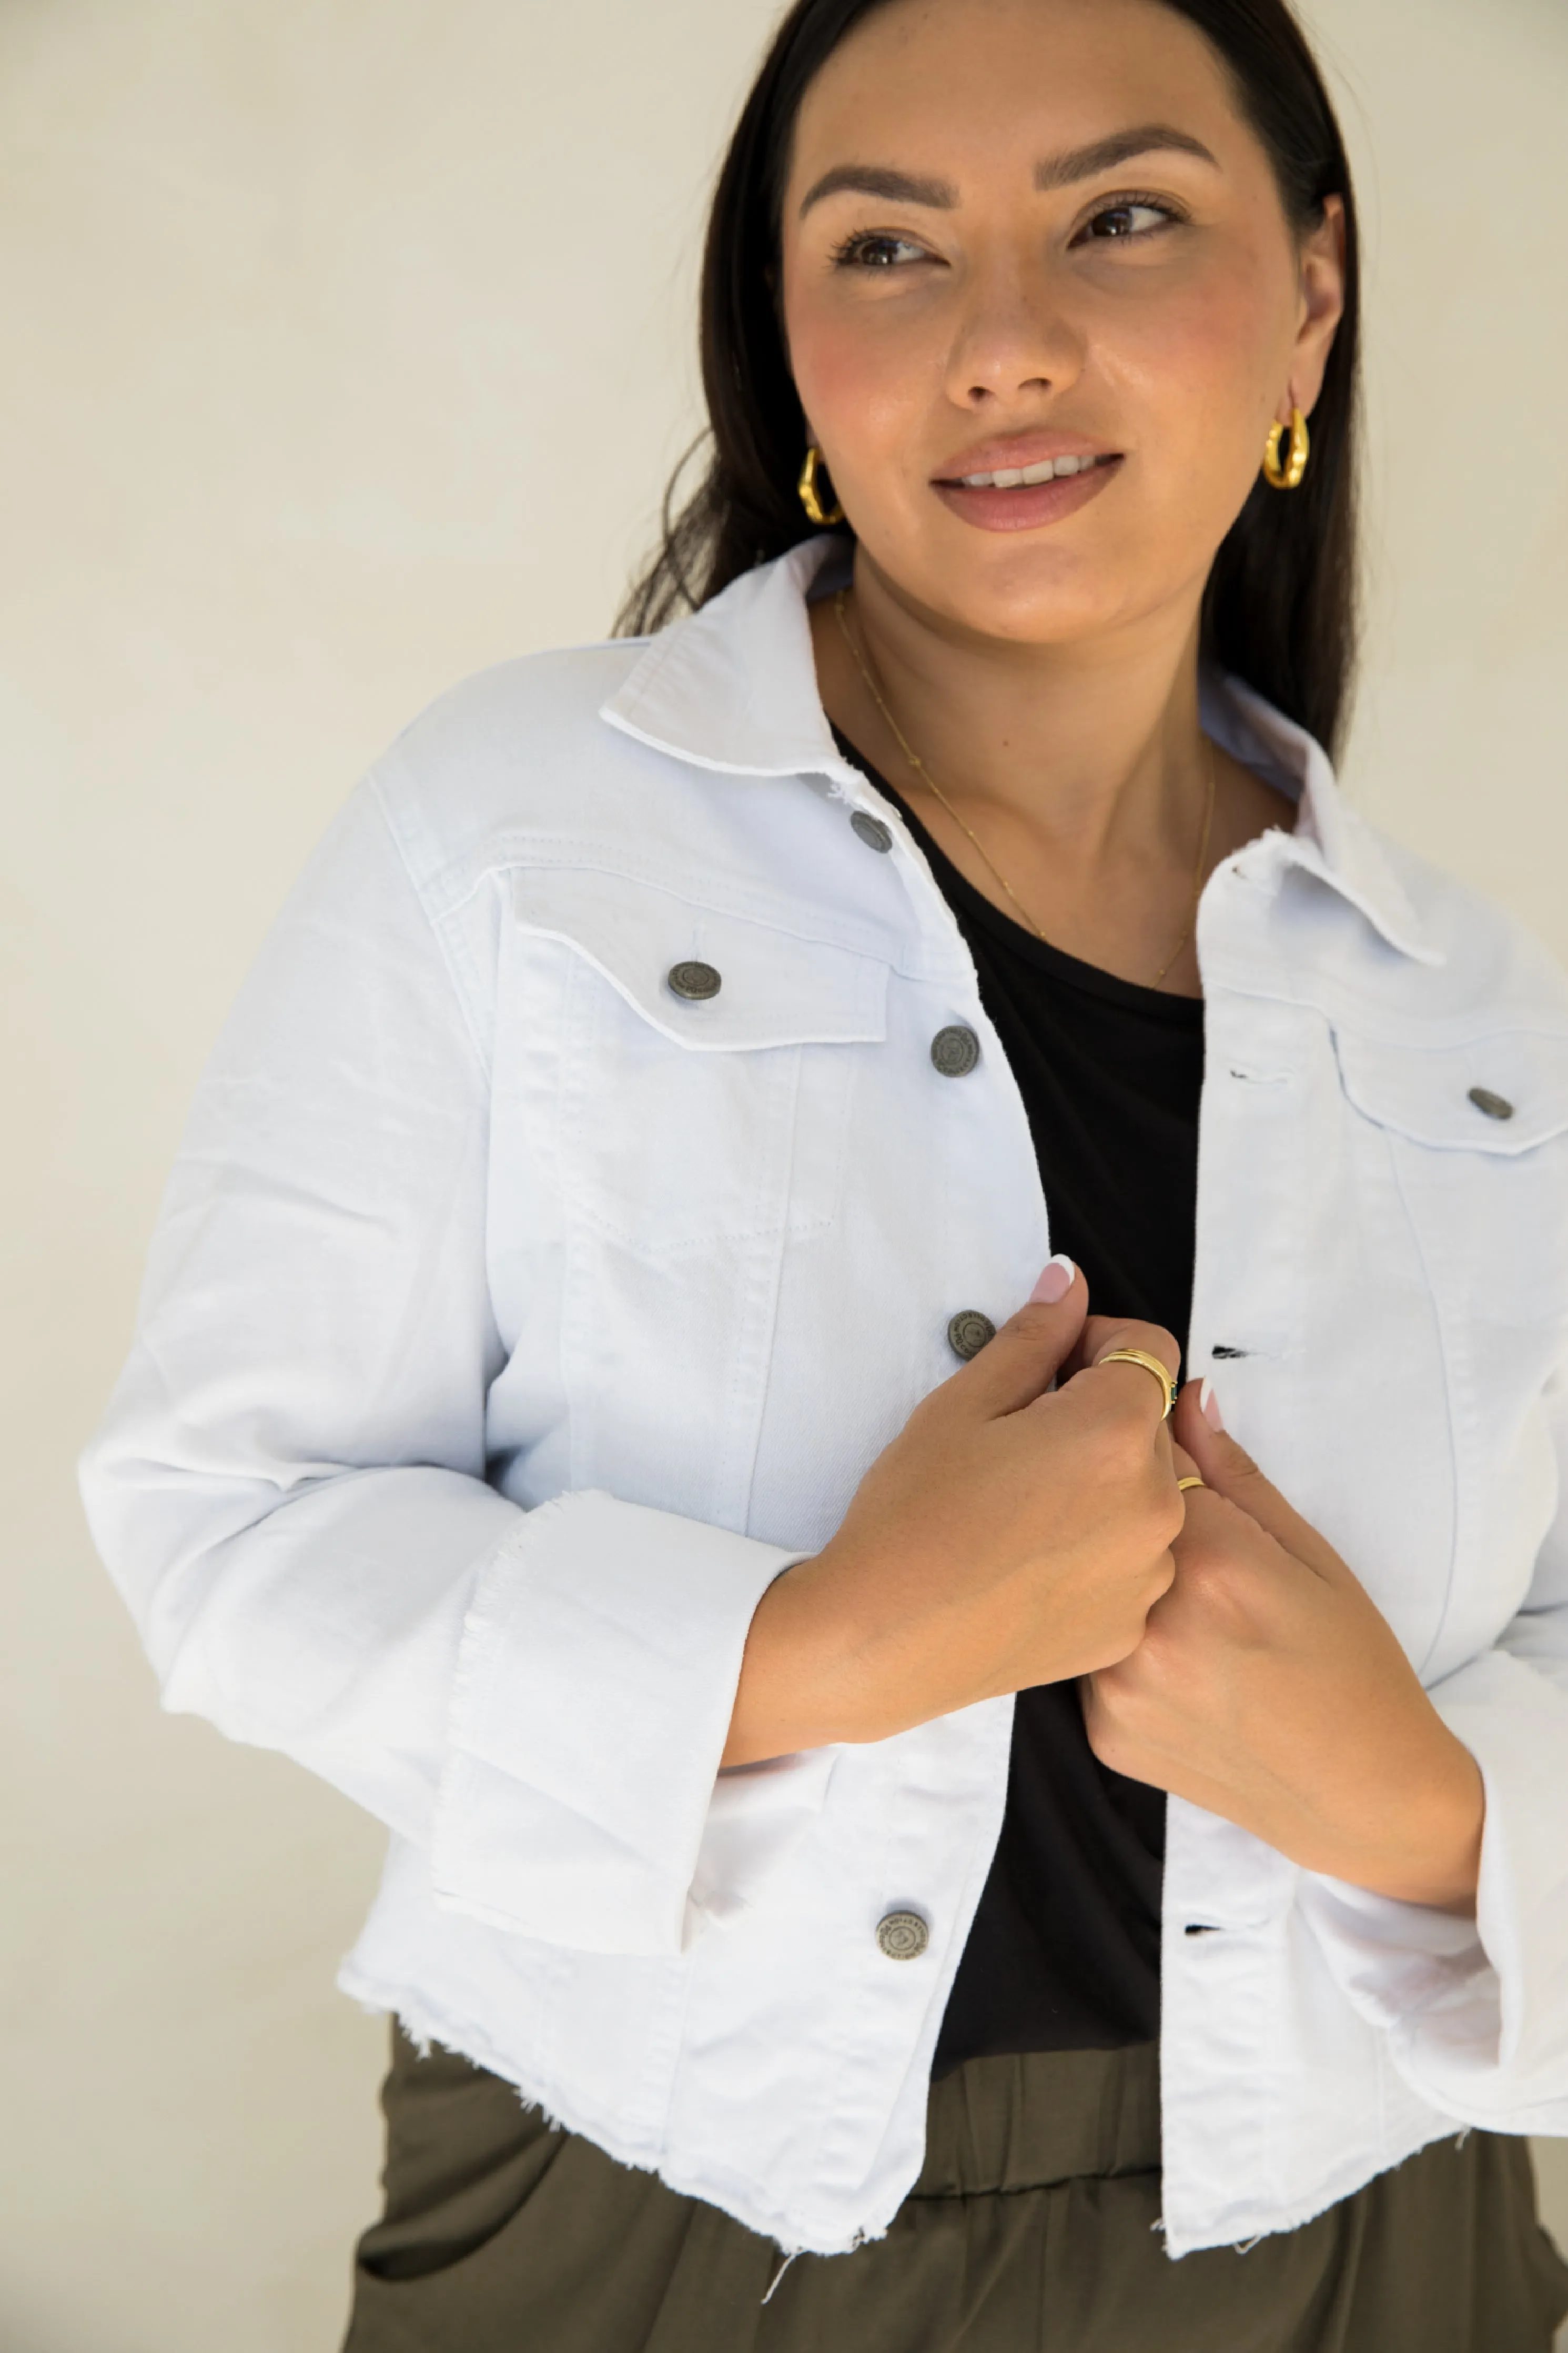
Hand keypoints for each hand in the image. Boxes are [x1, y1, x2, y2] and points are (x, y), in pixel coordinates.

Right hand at [723, 1264, 1184, 1765]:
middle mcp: (1154, 1503)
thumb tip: (1069, 1283)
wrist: (881, 1641)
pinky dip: (1098, 1548)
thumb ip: (1032, 1338)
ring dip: (1104, 1483)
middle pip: (1150, 1423)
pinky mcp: (1128, 1624)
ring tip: (1022, 1506)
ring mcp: (1146, 1572)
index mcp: (1114, 1433)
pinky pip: (1134, 1562)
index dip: (1098, 1342)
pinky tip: (1031, 1558)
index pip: (1151, 1349)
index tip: (1050, 1367)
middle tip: (1019, 1441)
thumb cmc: (911, 1518)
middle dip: (1097, 1414)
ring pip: (1146, 1493)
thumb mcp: (961, 1406)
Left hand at [1083, 1381, 1484, 1914]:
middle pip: (1107, 1526)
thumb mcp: (1310, 1554)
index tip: (1160, 1451)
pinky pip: (1089, 1659)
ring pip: (1089, 1592)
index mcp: (1211, 1564)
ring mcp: (1120, 1687)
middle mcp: (1152, 1625)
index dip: (1151, 1451)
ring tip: (1185, 1611)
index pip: (1143, 1462)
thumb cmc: (1351, 1667)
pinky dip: (1117, 1649)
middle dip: (1128, 1515)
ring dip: (1114, 1582)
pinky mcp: (1103, 1732)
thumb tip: (1186, 1398)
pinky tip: (1173, 1663)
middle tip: (1180, 1543)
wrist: (1360, 1793)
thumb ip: (1234, 1474)